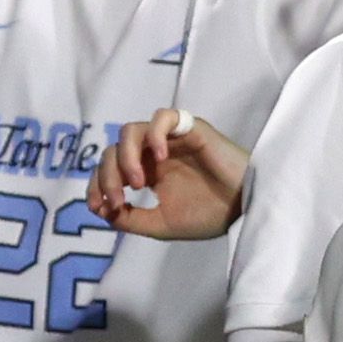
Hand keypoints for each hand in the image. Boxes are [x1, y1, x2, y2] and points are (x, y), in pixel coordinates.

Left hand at [88, 110, 248, 237]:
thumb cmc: (210, 215)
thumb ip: (131, 219)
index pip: (108, 169)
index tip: (98, 207)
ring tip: (139, 184)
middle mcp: (154, 153)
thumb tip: (103, 211)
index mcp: (147, 172)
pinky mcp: (191, 129)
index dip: (96, 185)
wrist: (245, 210)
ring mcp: (170, 139)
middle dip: (107, 177)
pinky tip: (160, 158)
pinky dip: (154, 134)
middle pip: (113, 151)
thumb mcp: (161, 224)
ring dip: (126, 157)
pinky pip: (163, 117)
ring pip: (130, 131)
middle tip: (118, 200)